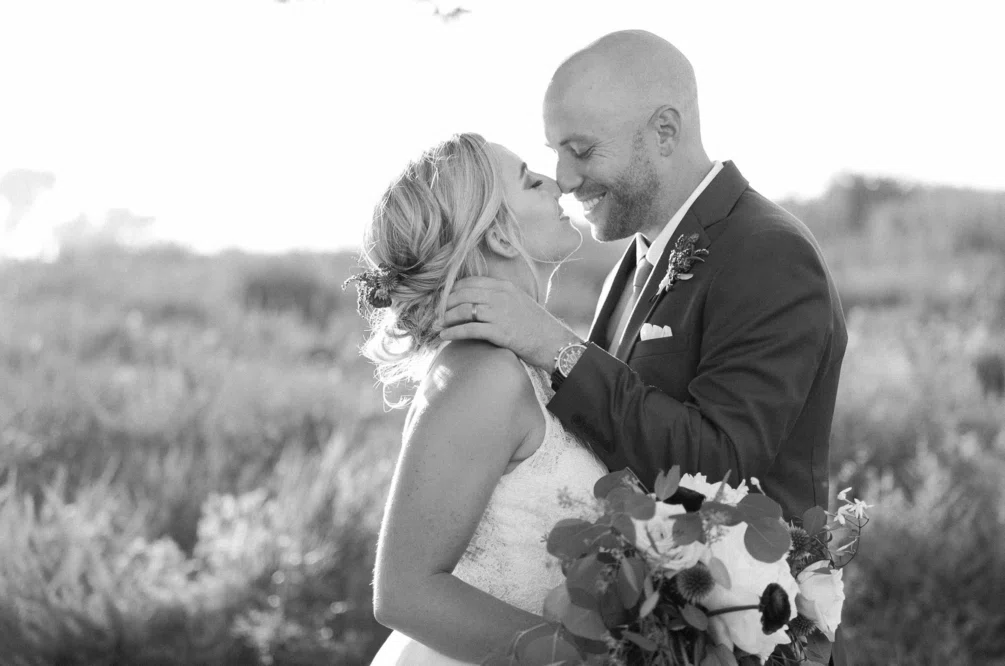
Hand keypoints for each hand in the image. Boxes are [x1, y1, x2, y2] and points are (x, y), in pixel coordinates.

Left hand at [440, 276, 580, 370]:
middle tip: (437, 314)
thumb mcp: (519, 301)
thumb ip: (499, 297)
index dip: (452, 291)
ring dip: (447, 318)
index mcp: (504, 286)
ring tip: (439, 325)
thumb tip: (476, 300)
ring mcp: (500, 313)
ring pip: (463, 311)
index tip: (444, 300)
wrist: (553, 342)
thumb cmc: (535, 325)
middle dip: (445, 305)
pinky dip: (453, 333)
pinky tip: (444, 336)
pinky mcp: (499, 332)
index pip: (470, 282)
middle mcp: (501, 296)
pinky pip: (469, 330)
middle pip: (463, 295)